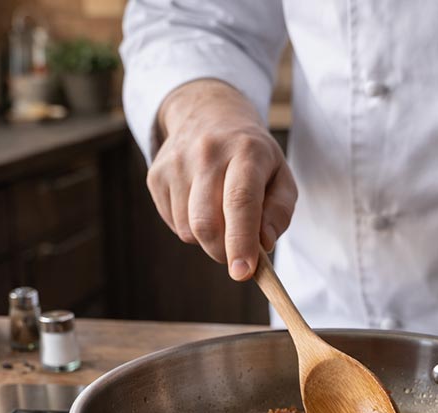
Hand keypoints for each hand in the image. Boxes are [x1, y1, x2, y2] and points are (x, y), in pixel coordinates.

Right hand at [147, 79, 297, 280]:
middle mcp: (207, 153)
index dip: (240, 241)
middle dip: (224, 252)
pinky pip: (174, 223)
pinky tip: (202, 205)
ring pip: (189, 229)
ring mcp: (176, 163)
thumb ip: (279, 212)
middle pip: (207, 223)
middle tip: (239, 255)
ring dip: (209, 239)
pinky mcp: (156, 175)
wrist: (209, 115)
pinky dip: (191, 228)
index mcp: (246, 151)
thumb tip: (263, 243)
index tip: (243, 273)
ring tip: (221, 214)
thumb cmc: (253, 157)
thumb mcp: (281, 176)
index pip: (240, 201)